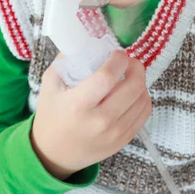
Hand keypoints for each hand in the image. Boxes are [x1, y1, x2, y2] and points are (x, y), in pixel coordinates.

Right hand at [30, 51, 151, 180]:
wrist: (54, 154)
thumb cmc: (52, 115)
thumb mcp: (50, 84)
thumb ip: (67, 59)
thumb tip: (87, 40)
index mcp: (78, 105)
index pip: (107, 77)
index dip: (118, 60)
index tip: (117, 53)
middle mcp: (99, 121)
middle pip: (132, 87)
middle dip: (135, 67)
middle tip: (128, 61)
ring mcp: (114, 133)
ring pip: (142, 99)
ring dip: (140, 81)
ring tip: (130, 75)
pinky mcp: (124, 140)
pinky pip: (144, 113)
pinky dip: (143, 97)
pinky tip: (133, 91)